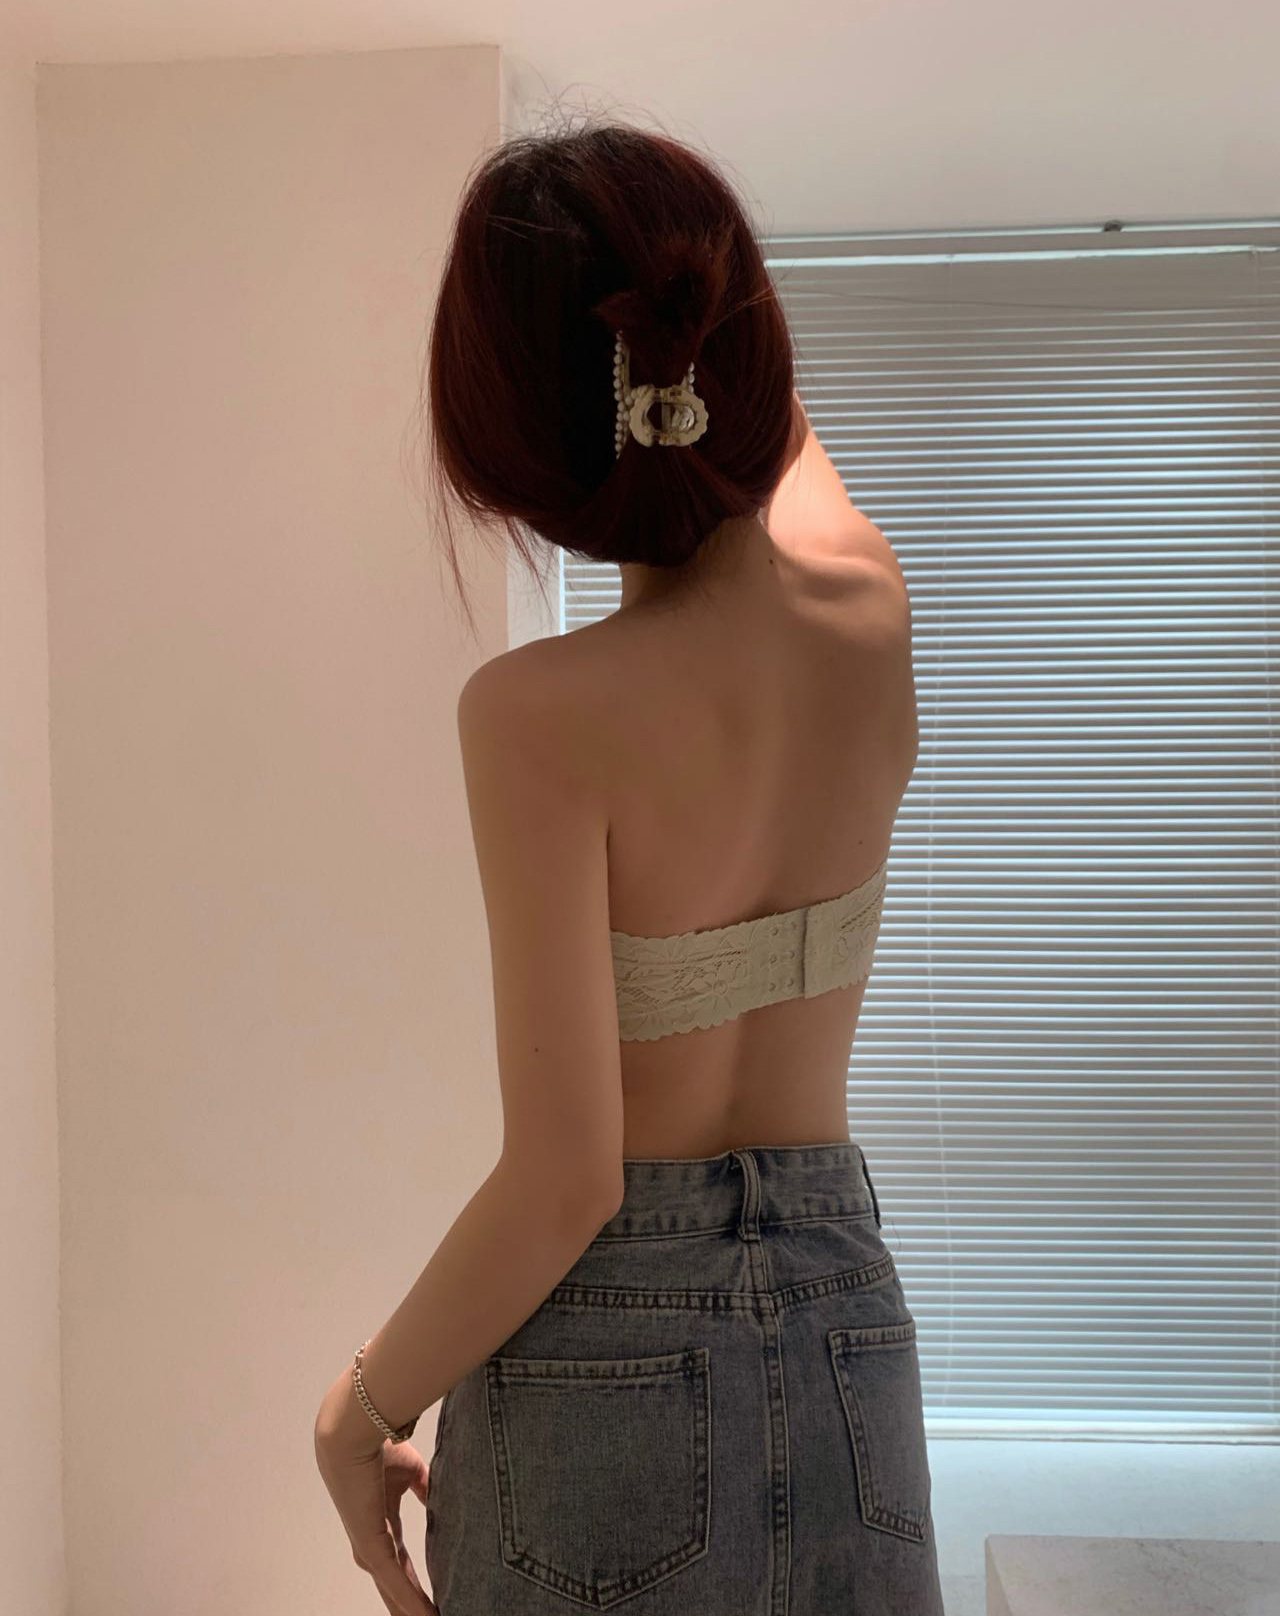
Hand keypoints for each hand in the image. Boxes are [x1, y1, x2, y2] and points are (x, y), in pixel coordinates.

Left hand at [314, 1379, 437, 1614]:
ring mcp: (368, 1546)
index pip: (401, 1563)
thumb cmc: (379, 1444)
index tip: (435, 1602)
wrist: (356, 1430)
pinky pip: (393, 1579)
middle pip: (394, 1586)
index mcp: (381, 1522)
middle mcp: (371, 1541)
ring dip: (411, 1609)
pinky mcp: (369, 1543)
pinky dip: (410, 1600)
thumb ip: (424, 1488)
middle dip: (411, 1606)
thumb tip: (439, 1498)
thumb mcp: (410, 1470)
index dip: (416, 1584)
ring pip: (392, 1590)